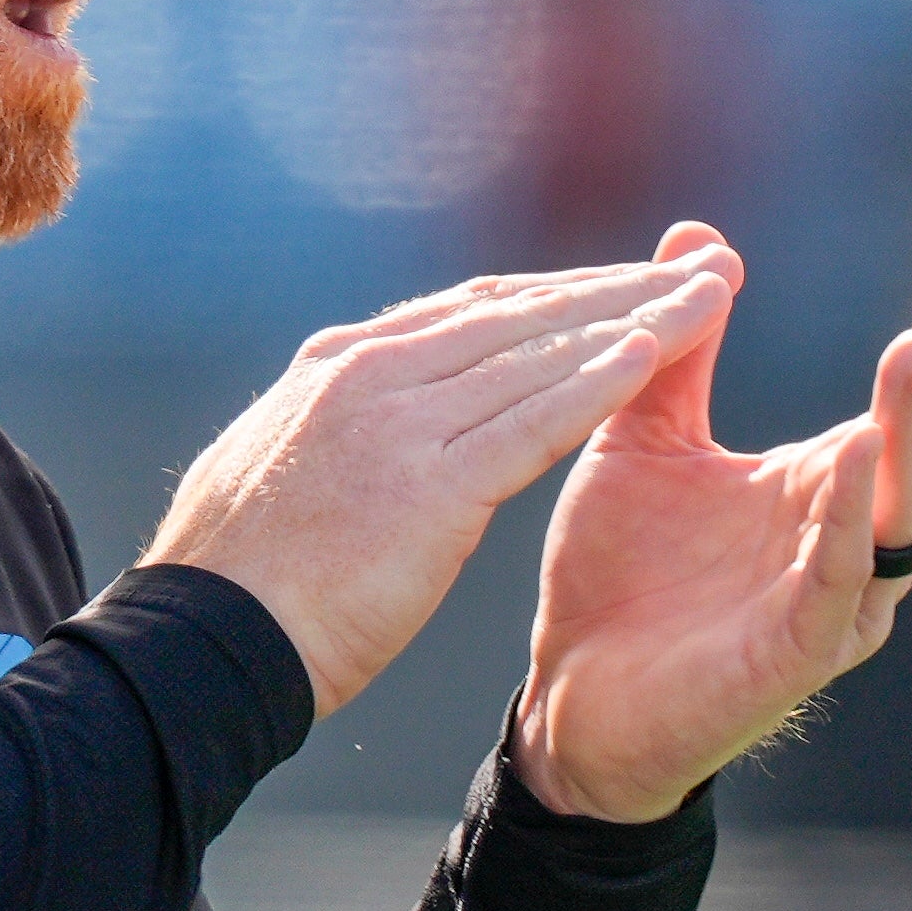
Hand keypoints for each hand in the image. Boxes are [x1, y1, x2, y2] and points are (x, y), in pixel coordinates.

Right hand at [144, 250, 740, 719]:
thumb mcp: (274, 474)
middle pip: (518, 312)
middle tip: (699, 267)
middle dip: (616, 286)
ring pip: (541, 351)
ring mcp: (397, 422)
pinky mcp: (428, 482)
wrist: (199, 643)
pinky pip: (536, 418)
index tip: (622, 286)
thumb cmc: (235, 586)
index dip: (557, 296)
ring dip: (638, 316)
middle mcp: (369, 374)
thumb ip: (331, 436)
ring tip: (711, 296)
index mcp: (334, 369)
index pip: (468, 313)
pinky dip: (603, 379)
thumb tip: (354, 433)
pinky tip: (663, 355)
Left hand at [512, 222, 911, 823]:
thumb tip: (701, 237)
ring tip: (907, 361)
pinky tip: (853, 451)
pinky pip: (841, 575)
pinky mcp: (795, 650)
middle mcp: (844, 547)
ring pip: (905, 516)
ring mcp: (829, 603)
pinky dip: (854, 512)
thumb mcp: (644, 438)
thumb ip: (678, 351)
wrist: (570, 692)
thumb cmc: (618, 571)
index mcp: (819, 494)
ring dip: (908, 437)